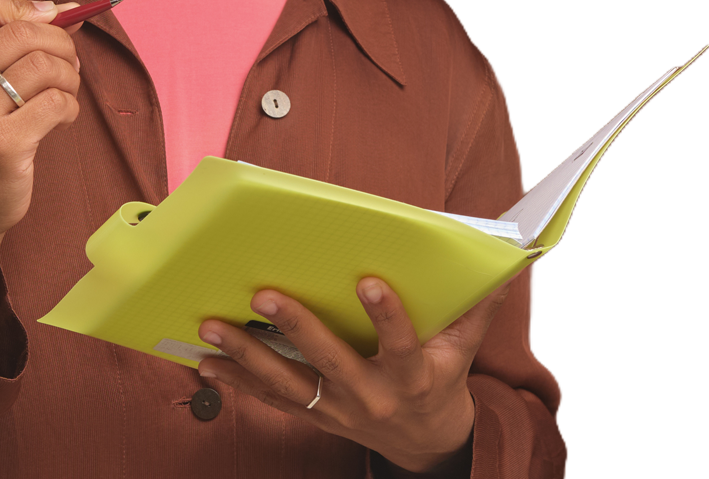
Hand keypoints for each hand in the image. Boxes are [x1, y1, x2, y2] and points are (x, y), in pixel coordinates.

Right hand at [0, 0, 82, 263]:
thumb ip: (12, 44)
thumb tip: (69, 11)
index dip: (21, 6)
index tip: (45, 24)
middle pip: (21, 31)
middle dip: (60, 43)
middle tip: (68, 65)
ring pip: (44, 65)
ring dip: (69, 76)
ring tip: (64, 94)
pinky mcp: (2, 143)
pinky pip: (56, 101)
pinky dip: (70, 107)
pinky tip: (61, 119)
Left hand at [196, 277, 515, 475]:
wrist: (425, 444)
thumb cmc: (441, 382)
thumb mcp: (463, 350)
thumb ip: (476, 308)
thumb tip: (504, 263)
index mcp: (412, 376)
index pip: (401, 344)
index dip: (387, 315)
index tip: (369, 280)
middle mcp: (372, 396)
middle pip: (330, 362)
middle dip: (296, 328)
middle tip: (265, 293)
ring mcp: (338, 410)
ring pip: (287, 383)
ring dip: (246, 355)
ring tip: (213, 327)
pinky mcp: (314, 416)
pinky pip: (269, 399)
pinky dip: (235, 380)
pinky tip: (204, 361)